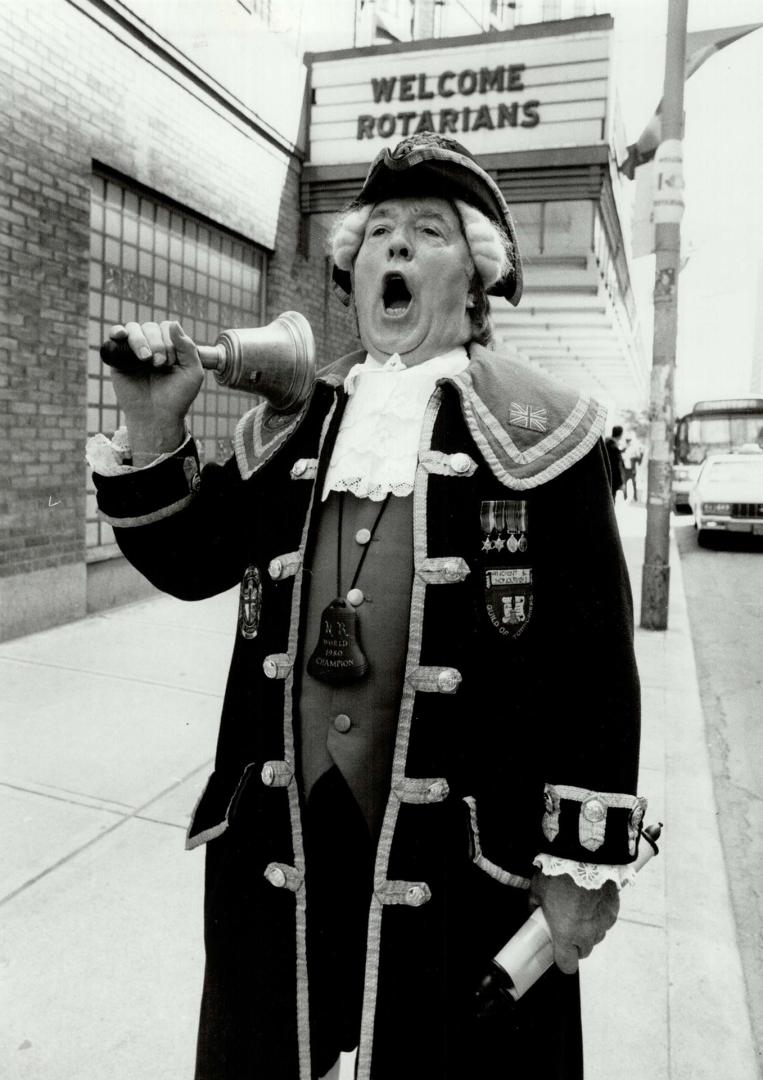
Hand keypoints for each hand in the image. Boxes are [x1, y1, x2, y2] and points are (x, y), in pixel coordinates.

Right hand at [107, 321, 203, 452]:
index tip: (171, 363)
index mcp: (170, 347)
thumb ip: (188, 347)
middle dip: (157, 343)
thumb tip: (173, 324)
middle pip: (151, 327)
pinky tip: (122, 335)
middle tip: (159, 364)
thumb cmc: (177, 397)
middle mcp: (152, 346)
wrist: (157, 417)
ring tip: (145, 358)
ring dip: (140, 340)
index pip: (168, 328)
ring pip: (134, 329)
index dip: (170, 341)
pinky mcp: (119, 359)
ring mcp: (134, 351)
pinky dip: (118, 331)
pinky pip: (115, 336)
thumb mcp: (192, 372)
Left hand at [529, 871, 619, 973]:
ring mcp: (603, 922)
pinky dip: (599, 914)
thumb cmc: (558, 873)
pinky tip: (591, 900)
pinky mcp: (614, 909)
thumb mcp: (537, 889)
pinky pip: (606, 920)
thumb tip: (534, 909)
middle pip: (583, 951)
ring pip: (597, 936)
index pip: (567, 965)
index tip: (557, 951)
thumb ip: (535, 905)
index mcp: (566, 934)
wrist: (584, 855)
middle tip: (566, 926)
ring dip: (589, 929)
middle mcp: (587, 933)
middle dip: (575, 943)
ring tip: (579, 909)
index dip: (562, 960)